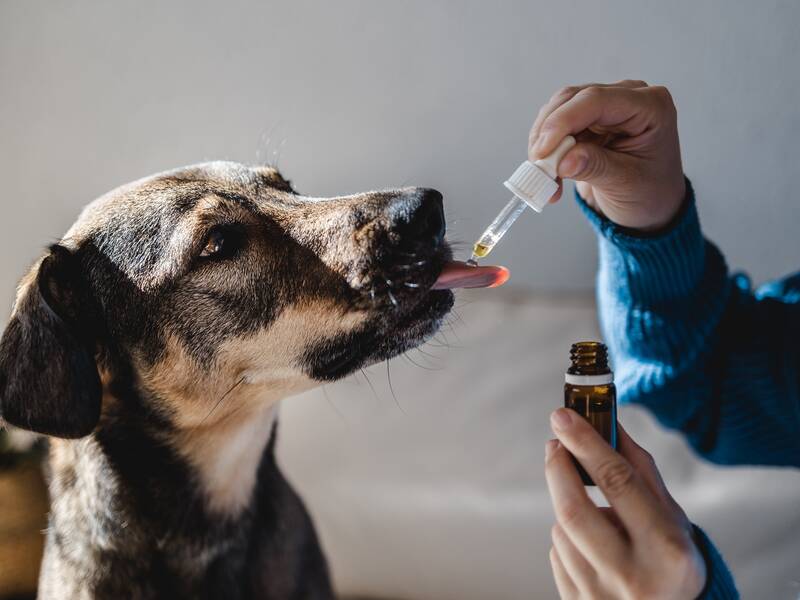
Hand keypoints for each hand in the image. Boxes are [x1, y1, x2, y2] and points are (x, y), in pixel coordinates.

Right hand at [529, 81, 684, 231]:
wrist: (650, 206)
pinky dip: (546, 150)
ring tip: (547, 178)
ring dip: (544, 143)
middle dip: (549, 133)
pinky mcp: (587, 118)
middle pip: (572, 100)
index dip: (564, 121)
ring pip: (557, 110)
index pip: (597, 100)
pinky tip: (551, 174)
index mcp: (650, 106)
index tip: (543, 152)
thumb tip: (562, 161)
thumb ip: (595, 168)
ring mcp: (606, 106)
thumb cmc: (650, 192)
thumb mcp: (626, 184)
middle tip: (539, 168)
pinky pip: (555, 125)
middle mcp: (627, 97)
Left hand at [544, 408, 705, 599]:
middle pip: (573, 508)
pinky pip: (557, 554)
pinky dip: (568, 538)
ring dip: (569, 509)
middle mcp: (631, 576)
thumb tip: (609, 424)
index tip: (563, 416)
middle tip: (555, 443)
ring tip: (596, 516)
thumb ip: (640, 471)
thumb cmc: (672, 561)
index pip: (617, 483)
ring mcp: (600, 596)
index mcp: (666, 550)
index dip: (586, 443)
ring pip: (562, 530)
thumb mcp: (672, 518)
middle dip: (557, 467)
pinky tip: (592, 548)